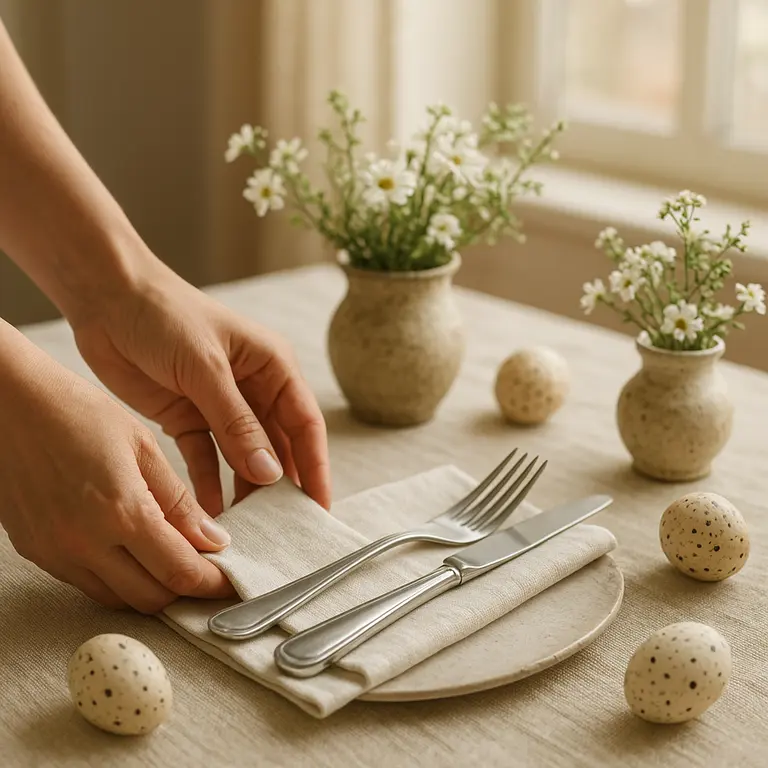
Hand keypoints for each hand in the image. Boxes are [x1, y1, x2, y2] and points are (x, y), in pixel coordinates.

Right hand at [0, 342, 234, 611]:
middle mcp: (84, 543)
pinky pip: (86, 583)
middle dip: (186, 593)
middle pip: (151, 599)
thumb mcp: (142, 447)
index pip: (179, 572)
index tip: (232, 581)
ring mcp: (55, 552)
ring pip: (117, 599)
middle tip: (208, 575)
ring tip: (174, 564)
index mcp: (120, 511)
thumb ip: (179, 500)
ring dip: (151, 590)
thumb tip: (213, 540)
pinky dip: (118, 580)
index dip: (212, 584)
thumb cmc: (76, 411)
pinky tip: (134, 555)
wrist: (5, 403)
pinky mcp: (35, 551)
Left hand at [71, 259, 330, 516]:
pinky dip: (207, 484)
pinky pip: (205, 459)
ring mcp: (220, 406)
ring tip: (246, 529)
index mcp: (273, 367)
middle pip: (277, 447)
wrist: (106, 298)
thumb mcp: (206, 369)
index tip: (319, 509)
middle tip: (286, 531)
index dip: (315, 468)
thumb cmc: (165, 316)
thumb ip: (238, 423)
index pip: (305, 425)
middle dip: (282, 487)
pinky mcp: (188, 418)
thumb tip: (271, 473)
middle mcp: (253, 389)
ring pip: (243, 458)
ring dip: (245, 490)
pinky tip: (208, 512)